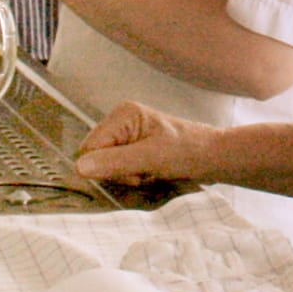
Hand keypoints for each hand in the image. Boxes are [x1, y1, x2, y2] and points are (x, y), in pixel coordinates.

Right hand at [74, 102, 222, 184]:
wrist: (213, 158)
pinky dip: (133, 176)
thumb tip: (79, 167)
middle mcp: (121, 121)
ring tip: (150, 172)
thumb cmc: (187, 152)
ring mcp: (127, 135)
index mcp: (122, 114)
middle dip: (118, 172)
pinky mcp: (133, 147)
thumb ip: (116, 162)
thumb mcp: (151, 158)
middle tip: (143, 172)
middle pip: (96, 157)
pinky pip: (119, 169)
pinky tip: (150, 174)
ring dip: (127, 176)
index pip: (90, 148)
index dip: (105, 166)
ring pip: (107, 166)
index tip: (131, 171)